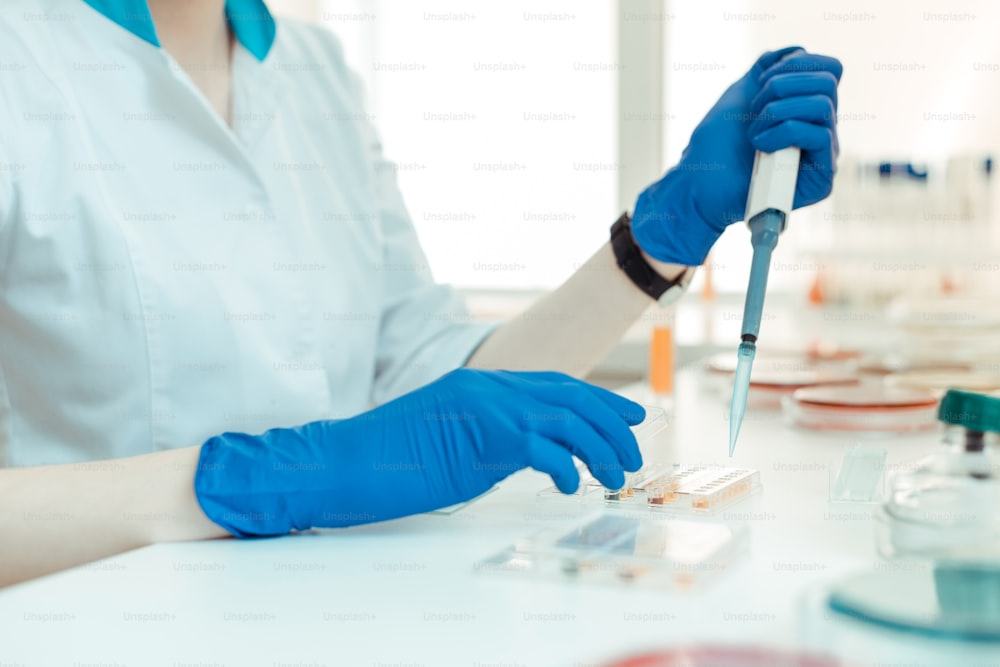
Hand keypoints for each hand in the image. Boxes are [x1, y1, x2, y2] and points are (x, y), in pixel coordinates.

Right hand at [194, 369, 645, 536]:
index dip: (598, 398)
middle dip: (612, 422)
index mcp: (482, 385)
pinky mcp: (481, 435)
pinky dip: (565, 466)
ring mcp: (485, 406)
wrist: (344, 463)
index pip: (555, 384)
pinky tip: (572, 485)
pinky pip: (542, 446)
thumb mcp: (456, 443)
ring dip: (600, 447)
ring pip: (566, 419)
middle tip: (635, 450)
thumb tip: (536, 453)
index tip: (631, 414)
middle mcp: (489, 387)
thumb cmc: (392, 461)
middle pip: (570, 395)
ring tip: (616, 475)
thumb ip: (495, 439)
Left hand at [632, 46, 842, 265]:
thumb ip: (769, 68)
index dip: (798, 64)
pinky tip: (761, 148)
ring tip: (753, 134)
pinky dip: (783, 133)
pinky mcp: (821, 180)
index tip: (762, 81)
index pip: (830, 70)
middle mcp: (820, 129)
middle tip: (754, 109)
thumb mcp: (741, 93)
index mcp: (806, 107)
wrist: (699, 184)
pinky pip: (819, 136)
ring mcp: (822, 154)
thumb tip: (796, 49)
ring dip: (777, 111)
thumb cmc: (716, 146)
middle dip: (782, 86)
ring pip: (823, 106)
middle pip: (829, 83)